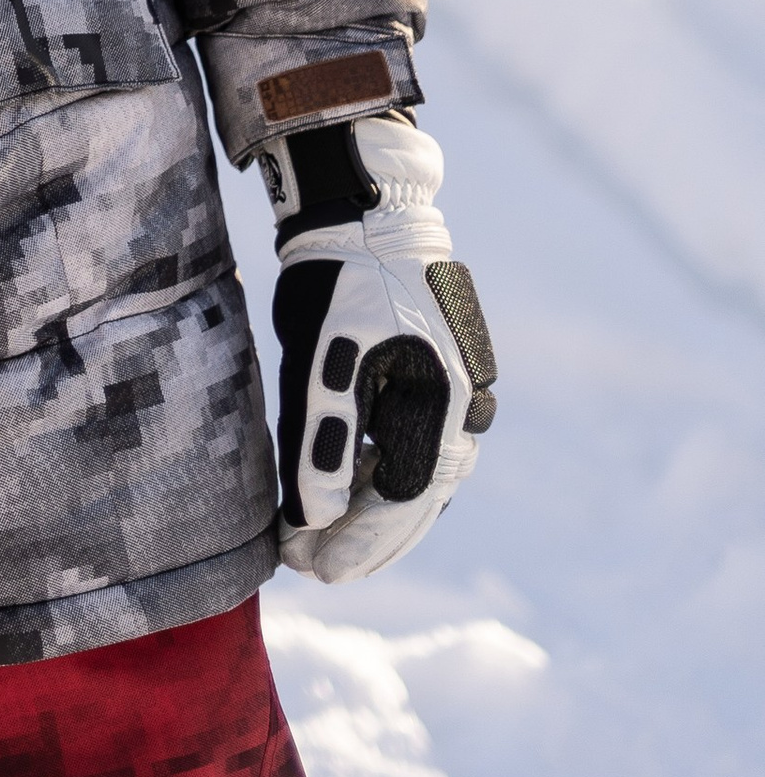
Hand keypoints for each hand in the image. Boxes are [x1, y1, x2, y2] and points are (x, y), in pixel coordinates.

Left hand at [264, 114, 496, 581]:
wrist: (367, 208)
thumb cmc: (337, 276)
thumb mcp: (319, 356)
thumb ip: (321, 439)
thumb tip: (314, 517)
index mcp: (441, 401)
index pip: (400, 499)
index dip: (356, 541)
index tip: (313, 568)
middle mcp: (465, 404)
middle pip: (416, 497)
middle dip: (364, 538)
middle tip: (312, 568)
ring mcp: (462, 389)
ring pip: (418, 473)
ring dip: (373, 508)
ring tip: (323, 538)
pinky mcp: (446, 375)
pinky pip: (418, 441)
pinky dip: (383, 470)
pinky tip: (349, 488)